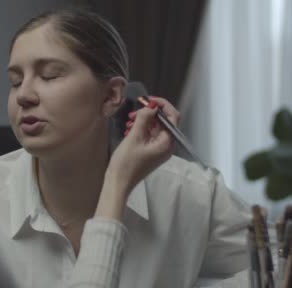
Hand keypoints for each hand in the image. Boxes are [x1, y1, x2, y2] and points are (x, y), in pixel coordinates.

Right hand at [94, 97, 178, 220]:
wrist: (118, 182)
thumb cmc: (126, 163)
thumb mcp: (134, 137)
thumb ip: (144, 119)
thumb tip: (151, 106)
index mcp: (167, 143)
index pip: (172, 117)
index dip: (162, 105)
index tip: (148, 100)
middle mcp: (166, 146)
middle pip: (164, 122)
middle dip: (150, 114)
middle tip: (135, 112)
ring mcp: (159, 150)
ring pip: (155, 128)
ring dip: (144, 121)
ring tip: (129, 122)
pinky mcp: (151, 153)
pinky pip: (150, 136)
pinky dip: (141, 130)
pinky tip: (130, 130)